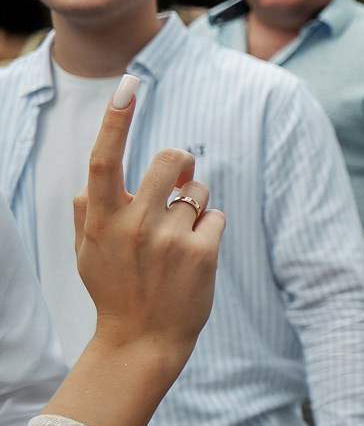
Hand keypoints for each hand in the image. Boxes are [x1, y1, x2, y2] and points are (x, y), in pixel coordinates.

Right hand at [72, 76, 224, 362]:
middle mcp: (133, 224)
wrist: (142, 340)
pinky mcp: (202, 252)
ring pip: (199, 189)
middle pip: (173, 158)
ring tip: (178, 238)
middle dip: (181, 164)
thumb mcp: (86, 252)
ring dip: (194, 205)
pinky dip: (209, 231)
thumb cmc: (114, 289)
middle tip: (178, 183)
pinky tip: (194, 258)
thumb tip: (91, 182)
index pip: (104, 160)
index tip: (127, 85)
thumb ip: (86, 212)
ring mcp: (169, 238)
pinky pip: (215, 216)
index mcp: (101, 219)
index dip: (116, 120)